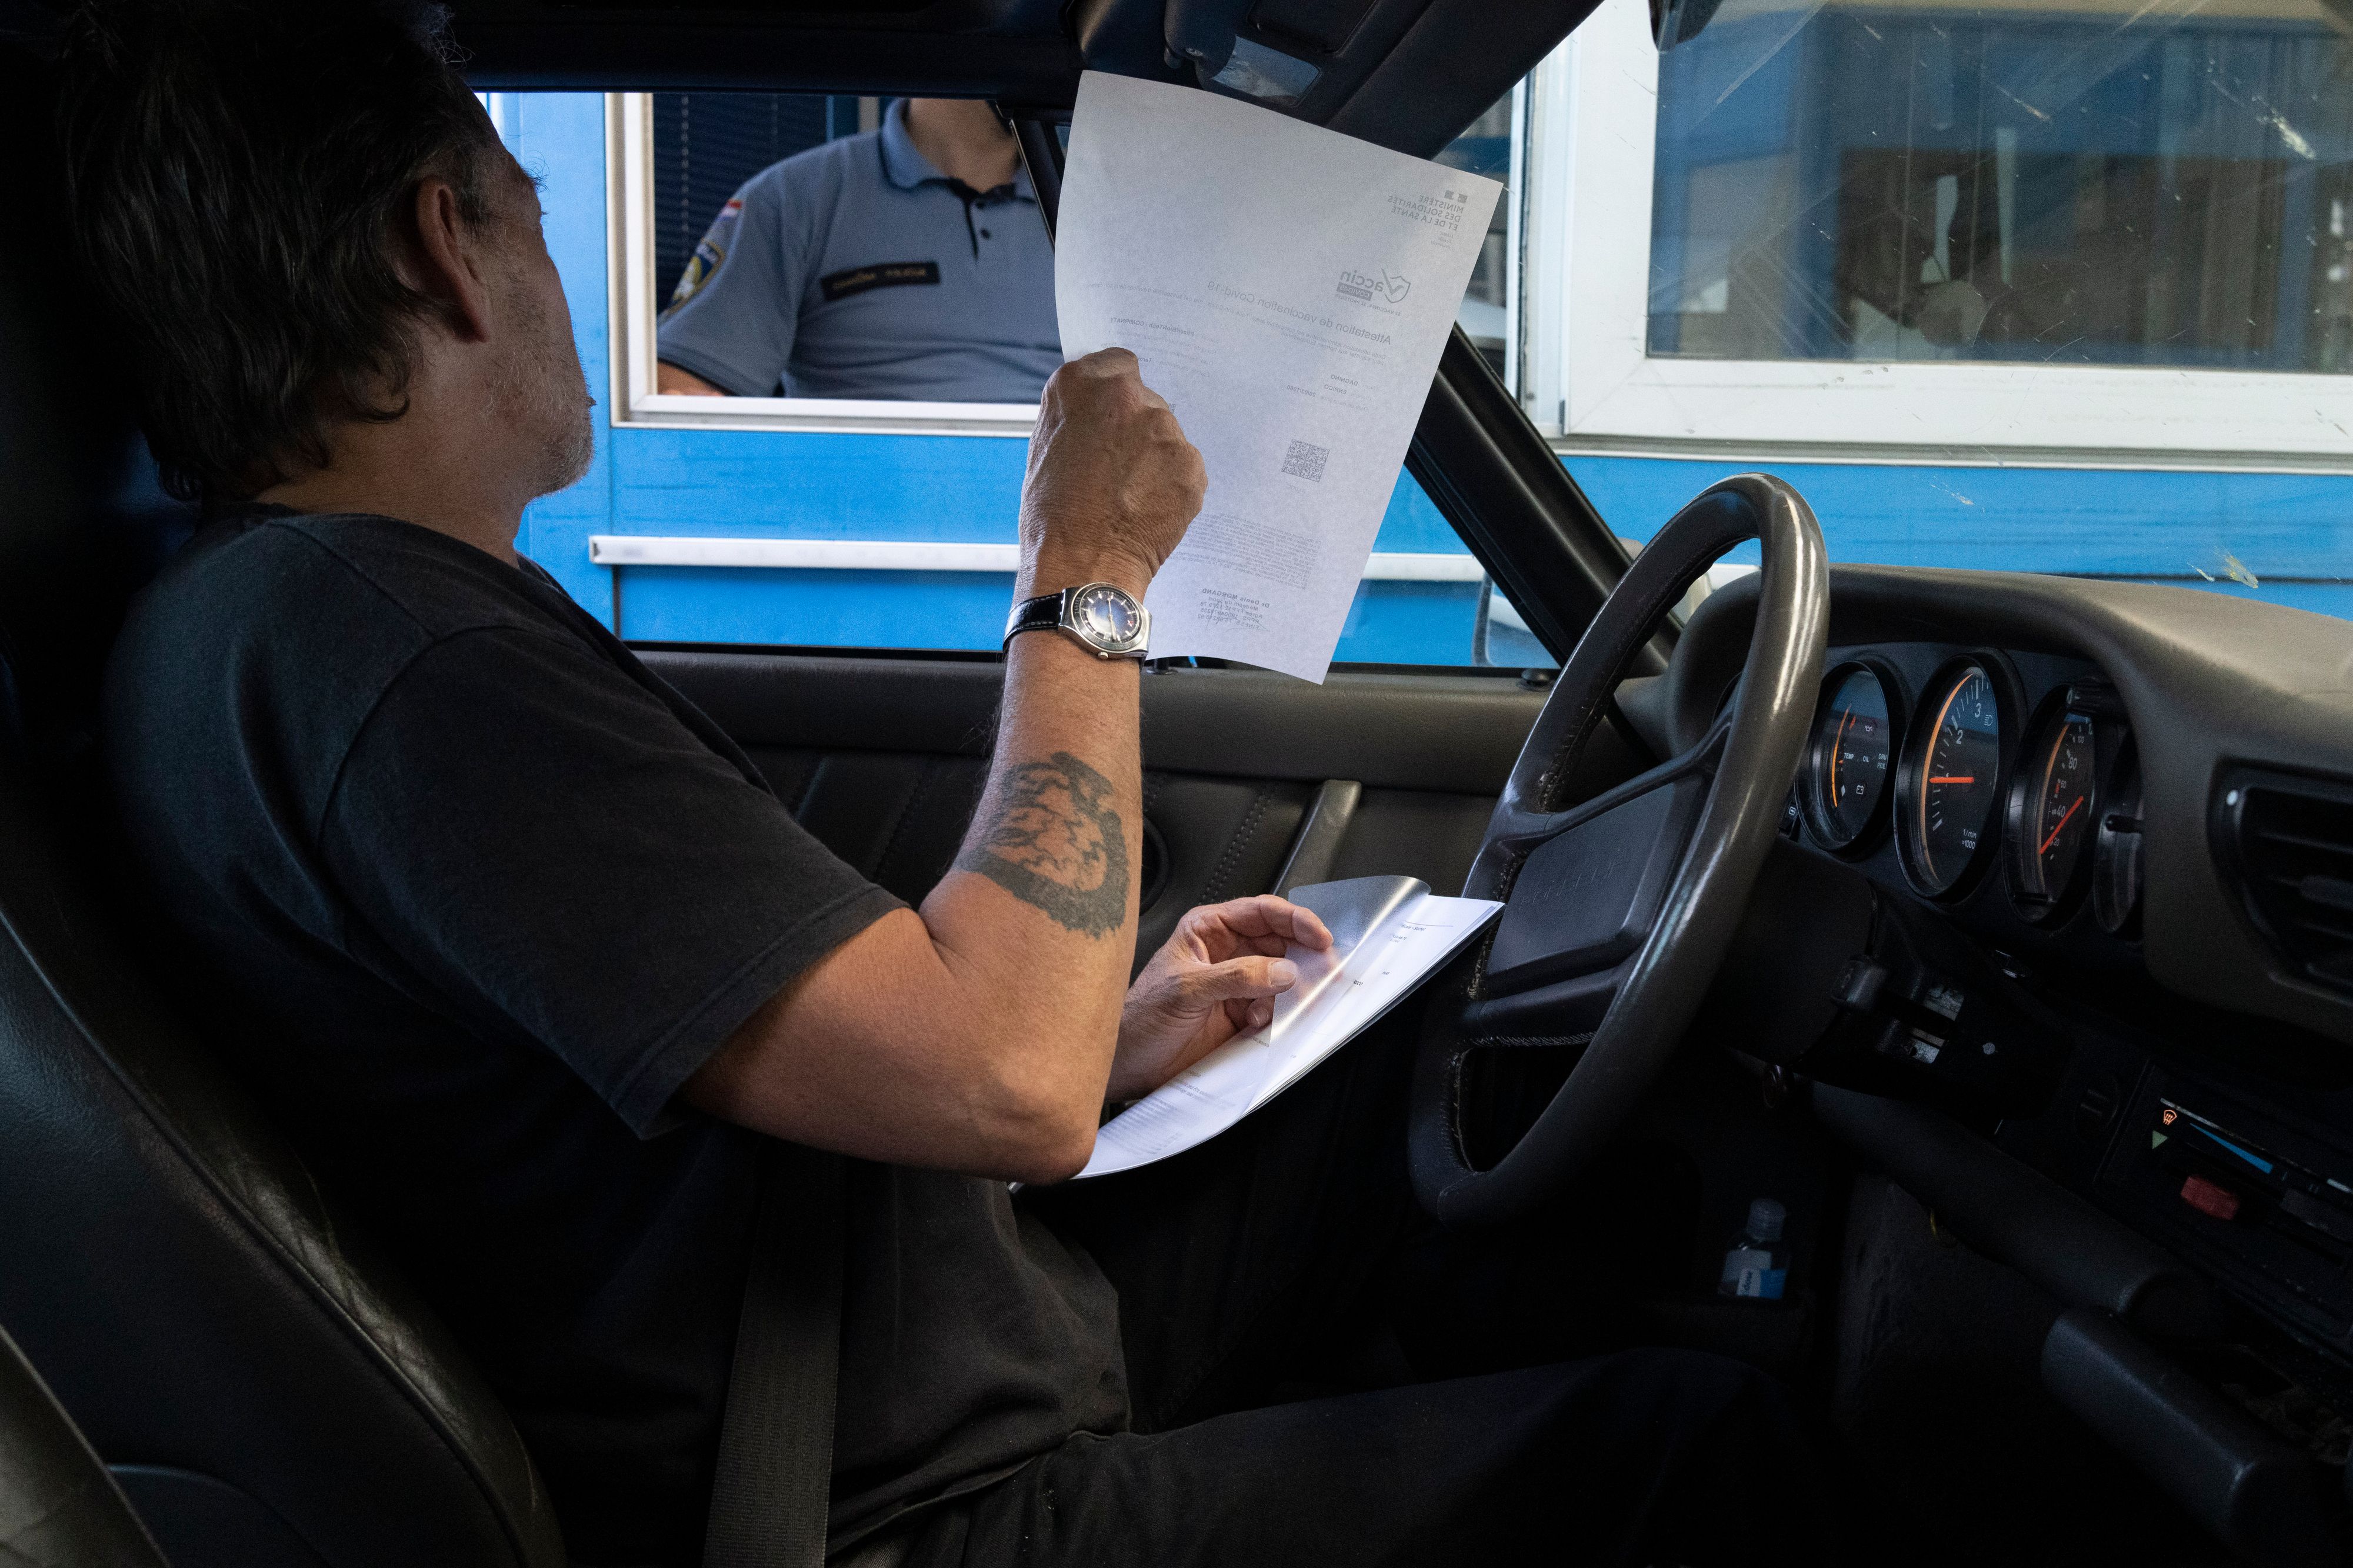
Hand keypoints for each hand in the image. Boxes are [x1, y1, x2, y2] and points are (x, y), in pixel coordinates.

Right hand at [1018, 348, 1206, 597]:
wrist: (1080, 566)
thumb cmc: (1053, 515)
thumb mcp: (1044, 447)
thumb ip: (1077, 412)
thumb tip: (1099, 406)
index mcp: (1083, 383)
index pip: (1119, 364)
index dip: (1118, 394)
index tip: (1115, 414)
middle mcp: (1127, 397)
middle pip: (1147, 401)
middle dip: (1137, 429)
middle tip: (1116, 468)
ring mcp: (1164, 430)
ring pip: (1168, 436)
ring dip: (1156, 459)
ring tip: (1128, 495)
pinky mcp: (1190, 465)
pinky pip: (1185, 468)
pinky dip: (1172, 486)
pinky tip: (1147, 508)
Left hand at [1108, 895, 1332, 1102]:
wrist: (1130, 1064)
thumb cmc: (1141, 1018)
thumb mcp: (1186, 988)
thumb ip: (1236, 976)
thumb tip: (1282, 971)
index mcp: (1208, 929)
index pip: (1261, 912)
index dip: (1294, 920)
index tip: (1318, 936)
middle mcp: (1227, 952)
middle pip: (1280, 942)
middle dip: (1301, 955)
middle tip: (1321, 969)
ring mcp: (1238, 984)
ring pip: (1283, 975)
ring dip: (1292, 988)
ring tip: (1289, 1000)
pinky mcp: (1243, 1014)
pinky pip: (1276, 1007)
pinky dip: (1280, 1013)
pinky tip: (1263, 1020)